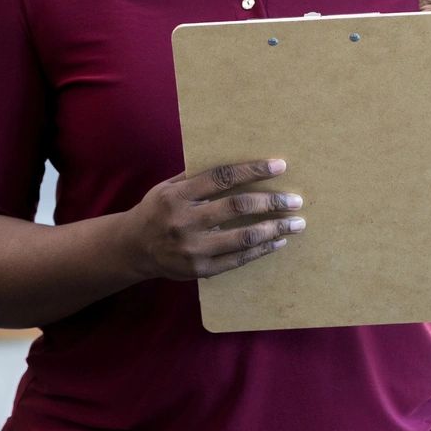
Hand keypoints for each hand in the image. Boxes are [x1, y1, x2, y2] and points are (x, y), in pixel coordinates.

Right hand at [126, 159, 306, 280]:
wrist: (134, 248)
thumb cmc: (157, 210)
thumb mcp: (168, 187)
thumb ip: (196, 176)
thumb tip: (237, 161)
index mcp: (177, 196)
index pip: (221, 177)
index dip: (252, 170)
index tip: (279, 166)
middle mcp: (184, 222)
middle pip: (237, 207)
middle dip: (271, 202)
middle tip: (295, 200)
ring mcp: (193, 249)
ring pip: (243, 237)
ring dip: (275, 228)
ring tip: (296, 223)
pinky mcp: (200, 269)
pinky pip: (238, 259)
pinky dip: (262, 249)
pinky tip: (278, 241)